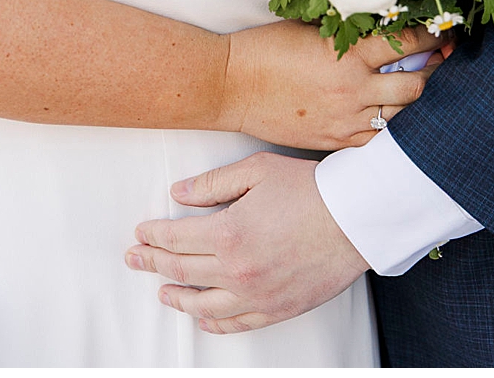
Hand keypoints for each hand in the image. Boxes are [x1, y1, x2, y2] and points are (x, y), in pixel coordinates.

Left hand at [126, 152, 368, 333]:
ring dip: (176, 297)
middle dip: (151, 263)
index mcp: (228, 233)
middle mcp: (236, 270)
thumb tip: (179, 193)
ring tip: (163, 291)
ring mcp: (255, 294)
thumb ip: (215, 182)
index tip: (141, 233)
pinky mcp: (276, 309)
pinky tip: (203, 317)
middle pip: (180, 270)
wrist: (358, 217)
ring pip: (201, 304)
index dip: (152, 235)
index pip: (175, 239)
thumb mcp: (260, 171)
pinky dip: (213, 322)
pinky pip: (235, 323)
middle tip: (136, 259)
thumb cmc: (314, 190)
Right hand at [221, 20, 448, 150]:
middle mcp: (352, 90)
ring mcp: (343, 120)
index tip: (444, 31)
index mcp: (349, 54)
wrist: (228, 86)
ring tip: (423, 87)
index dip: (433, 36)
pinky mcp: (331, 140)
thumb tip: (391, 27)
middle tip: (440, 61)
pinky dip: (392, 128)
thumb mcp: (314, 29)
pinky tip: (397, 117)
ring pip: (401, 116)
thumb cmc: (267, 48)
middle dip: (435, 71)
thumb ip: (353, 31)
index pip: (409, 43)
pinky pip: (376, 140)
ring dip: (417, 101)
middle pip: (416, 86)